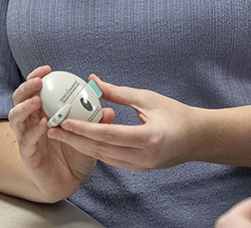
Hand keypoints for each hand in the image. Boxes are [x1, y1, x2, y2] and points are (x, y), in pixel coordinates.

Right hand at [9, 66, 116, 199]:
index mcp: (42, 112)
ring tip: (37, 101)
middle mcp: (30, 122)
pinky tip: (44, 125)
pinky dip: (34, 131)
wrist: (69, 181)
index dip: (37, 77)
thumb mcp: (88, 133)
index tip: (47, 68)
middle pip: (18, 99)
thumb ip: (97, 122)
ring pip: (15, 118)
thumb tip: (110, 111)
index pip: (34, 90)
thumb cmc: (75, 152)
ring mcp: (26, 137)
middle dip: (27, 88)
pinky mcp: (28, 154)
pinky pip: (27, 140)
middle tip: (39, 81)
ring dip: (24, 107)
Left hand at [45, 75, 201, 171]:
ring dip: (81, 146)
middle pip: (101, 150)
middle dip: (75, 140)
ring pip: (104, 157)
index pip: (109, 135)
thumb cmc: (177, 114)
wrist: (198, 137)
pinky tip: (81, 141)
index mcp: (149, 137)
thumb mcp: (148, 98)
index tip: (65, 122)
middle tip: (52, 129)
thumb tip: (93, 81)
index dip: (84, 129)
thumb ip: (118, 93)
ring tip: (61, 135)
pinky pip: (112, 160)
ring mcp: (141, 166)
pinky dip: (95, 150)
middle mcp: (144, 156)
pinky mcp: (139, 169)